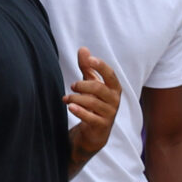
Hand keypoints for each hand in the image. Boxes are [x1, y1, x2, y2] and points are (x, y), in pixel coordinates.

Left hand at [65, 47, 121, 163]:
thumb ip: (87, 67)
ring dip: (76, 98)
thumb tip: (83, 49)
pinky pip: (91, 117)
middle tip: (72, 86)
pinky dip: (79, 111)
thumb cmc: (94, 103)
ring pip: (92, 102)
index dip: (101, 66)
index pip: (110, 74)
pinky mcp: (102, 126)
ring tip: (66, 98)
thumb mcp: (90, 84)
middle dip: (82, 85)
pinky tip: (70, 107)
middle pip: (99, 88)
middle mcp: (114, 100)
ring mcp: (109, 114)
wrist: (94, 132)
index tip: (90, 59)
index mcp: (114, 88)